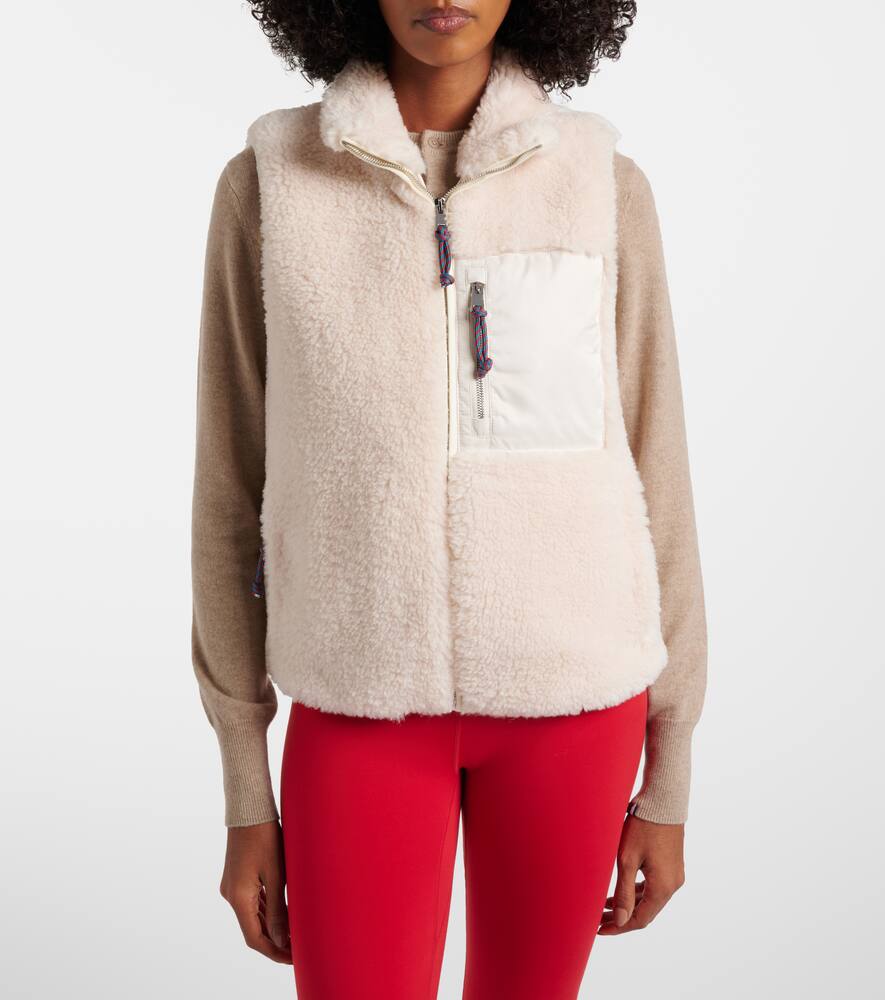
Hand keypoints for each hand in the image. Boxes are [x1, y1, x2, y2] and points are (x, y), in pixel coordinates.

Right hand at [219, 820, 291, 962]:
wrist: (249, 809)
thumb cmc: (266, 837)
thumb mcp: (276, 874)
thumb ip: (277, 909)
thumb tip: (281, 939)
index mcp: (239, 898)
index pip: (255, 938)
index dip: (275, 951)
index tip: (294, 958)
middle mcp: (231, 895)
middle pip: (252, 929)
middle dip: (274, 941)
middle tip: (297, 948)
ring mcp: (232, 886)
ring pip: (251, 916)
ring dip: (270, 927)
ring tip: (292, 934)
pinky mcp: (236, 877)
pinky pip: (250, 902)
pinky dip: (264, 912)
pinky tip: (280, 914)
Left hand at [599, 815, 684, 934]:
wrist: (663, 801)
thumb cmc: (642, 826)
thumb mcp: (627, 859)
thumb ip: (623, 892)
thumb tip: (620, 921)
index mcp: (662, 888)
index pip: (639, 919)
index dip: (618, 927)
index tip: (598, 930)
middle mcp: (672, 885)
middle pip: (645, 912)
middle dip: (621, 918)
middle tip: (597, 920)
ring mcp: (674, 875)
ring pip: (649, 899)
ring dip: (628, 905)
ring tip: (604, 907)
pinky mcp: (672, 865)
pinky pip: (654, 887)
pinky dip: (637, 892)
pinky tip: (622, 891)